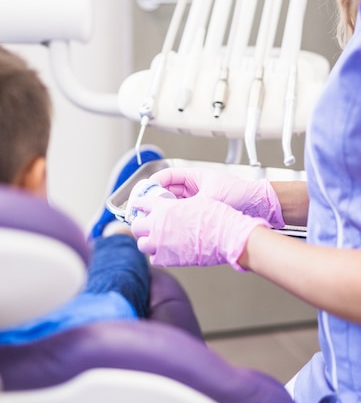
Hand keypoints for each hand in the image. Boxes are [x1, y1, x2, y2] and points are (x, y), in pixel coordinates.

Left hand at [131, 192, 269, 269]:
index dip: (140, 205)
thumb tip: (178, 210)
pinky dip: (158, 256)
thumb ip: (180, 206)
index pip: (142, 203)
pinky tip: (166, 252)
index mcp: (164, 207)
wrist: (225, 236)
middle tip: (147, 226)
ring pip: (142, 244)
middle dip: (141, 226)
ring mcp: (160, 243)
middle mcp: (157, 224)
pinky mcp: (166, 259)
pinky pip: (154, 258)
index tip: (140, 208)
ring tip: (156, 241)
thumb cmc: (216, 218)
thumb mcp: (196, 202)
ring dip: (147, 241)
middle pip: (136, 225)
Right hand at [150, 167, 284, 228]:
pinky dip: (174, 218)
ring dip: (164, 210)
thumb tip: (169, 209)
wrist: (259, 206)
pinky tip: (169, 225)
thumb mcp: (210, 196)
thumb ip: (189, 203)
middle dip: (155, 199)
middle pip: (168, 191)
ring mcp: (198, 200)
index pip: (168, 176)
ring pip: (174, 204)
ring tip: (154, 218)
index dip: (154, 183)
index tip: (144, 192)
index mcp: (195, 177)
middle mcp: (195, 188)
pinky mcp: (201, 213)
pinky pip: (183, 214)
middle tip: (144, 208)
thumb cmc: (240, 194)